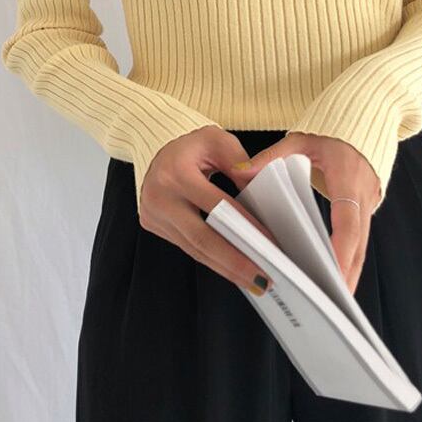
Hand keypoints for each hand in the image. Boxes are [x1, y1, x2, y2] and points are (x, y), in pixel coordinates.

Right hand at [139, 126, 281, 295]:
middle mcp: (159, 196)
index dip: (244, 227)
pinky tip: (231, 267)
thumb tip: (257, 189)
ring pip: (193, 248)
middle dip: (234, 261)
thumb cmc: (191, 146)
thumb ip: (239, 162)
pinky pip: (186, 246)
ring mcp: (152, 213)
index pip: (217, 206)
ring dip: (224, 267)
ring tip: (253, 280)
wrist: (158, 150)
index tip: (269, 245)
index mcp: (176, 173)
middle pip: (201, 238)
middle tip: (263, 279)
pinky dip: (211, 258)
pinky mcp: (151, 224)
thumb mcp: (218, 141)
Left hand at [233, 132, 381, 295]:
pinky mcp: (367, 208)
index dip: (340, 247)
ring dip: (350, 271)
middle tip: (333, 301)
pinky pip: (360, 239)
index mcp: (348, 177)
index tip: (331, 271)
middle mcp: (364, 194)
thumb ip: (271, 157)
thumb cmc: (329, 132)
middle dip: (347, 272)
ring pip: (362, 245)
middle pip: (358, 242)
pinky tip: (334, 276)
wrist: (361, 121)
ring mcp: (370, 202)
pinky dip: (349, 258)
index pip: (347, 219)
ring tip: (334, 300)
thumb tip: (241, 171)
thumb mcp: (300, 139)